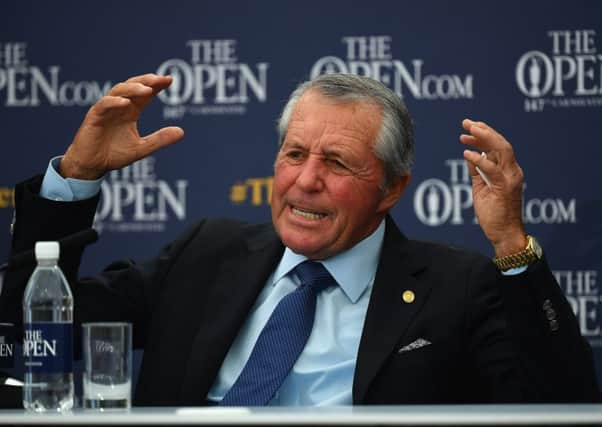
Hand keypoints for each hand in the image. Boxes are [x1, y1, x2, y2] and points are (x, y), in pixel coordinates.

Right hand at [60, 74, 183, 179]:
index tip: (169, 79)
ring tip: (147, 89)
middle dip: (146, 81)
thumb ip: (160, 139)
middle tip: (160, 79)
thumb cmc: (114, 154)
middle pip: (132, 86)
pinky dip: (114, 102)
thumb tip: (182, 132)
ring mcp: (106, 110)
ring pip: (118, 91)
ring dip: (133, 89)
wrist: (92, 166)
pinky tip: (126, 103)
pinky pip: (104, 105)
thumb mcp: (142, 148)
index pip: (145, 93)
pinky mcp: (94, 117)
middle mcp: (119, 107)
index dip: (156, 85)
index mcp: (131, 111)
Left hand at [460, 119, 526, 257]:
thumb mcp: (481, 188)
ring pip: (502, 150)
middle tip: (466, 122)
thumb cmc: (493, 214)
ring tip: (467, 131)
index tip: (467, 129)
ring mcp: (511, 178)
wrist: (504, 234)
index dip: (483, 135)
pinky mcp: (505, 188)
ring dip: (484, 138)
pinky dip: (480, 159)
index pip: (497, 146)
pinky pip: (493, 169)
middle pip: (500, 143)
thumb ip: (477, 171)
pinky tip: (467, 152)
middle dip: (483, 130)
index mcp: (507, 170)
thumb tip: (470, 154)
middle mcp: (512, 171)